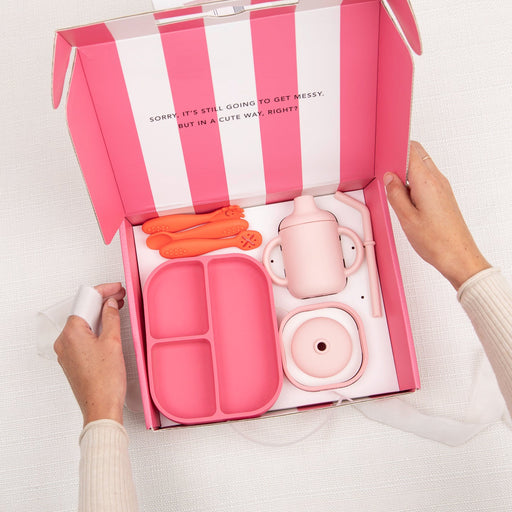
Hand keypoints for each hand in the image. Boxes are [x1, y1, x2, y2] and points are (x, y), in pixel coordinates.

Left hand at [54, 283, 126, 425]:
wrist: (101, 407)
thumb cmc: (105, 381)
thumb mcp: (113, 342)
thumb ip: (111, 317)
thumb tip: (110, 304)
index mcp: (71, 333)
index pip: (86, 301)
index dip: (103, 291)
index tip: (115, 288)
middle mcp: (64, 341)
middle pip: (83, 311)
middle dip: (101, 302)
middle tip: (119, 297)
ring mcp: (67, 352)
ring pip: (83, 324)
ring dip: (99, 316)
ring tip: (116, 310)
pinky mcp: (73, 361)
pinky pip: (82, 337)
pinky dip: (95, 329)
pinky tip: (108, 329)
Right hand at [384, 141, 489, 289]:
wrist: (457, 256)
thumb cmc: (436, 241)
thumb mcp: (406, 218)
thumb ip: (395, 194)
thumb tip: (389, 179)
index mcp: (426, 182)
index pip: (411, 150)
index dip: (395, 149)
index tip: (384, 156)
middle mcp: (438, 180)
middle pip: (417, 155)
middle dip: (400, 160)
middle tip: (388, 178)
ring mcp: (443, 187)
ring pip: (421, 167)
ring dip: (406, 174)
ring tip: (396, 195)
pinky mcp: (444, 196)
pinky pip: (426, 180)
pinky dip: (414, 184)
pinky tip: (407, 202)